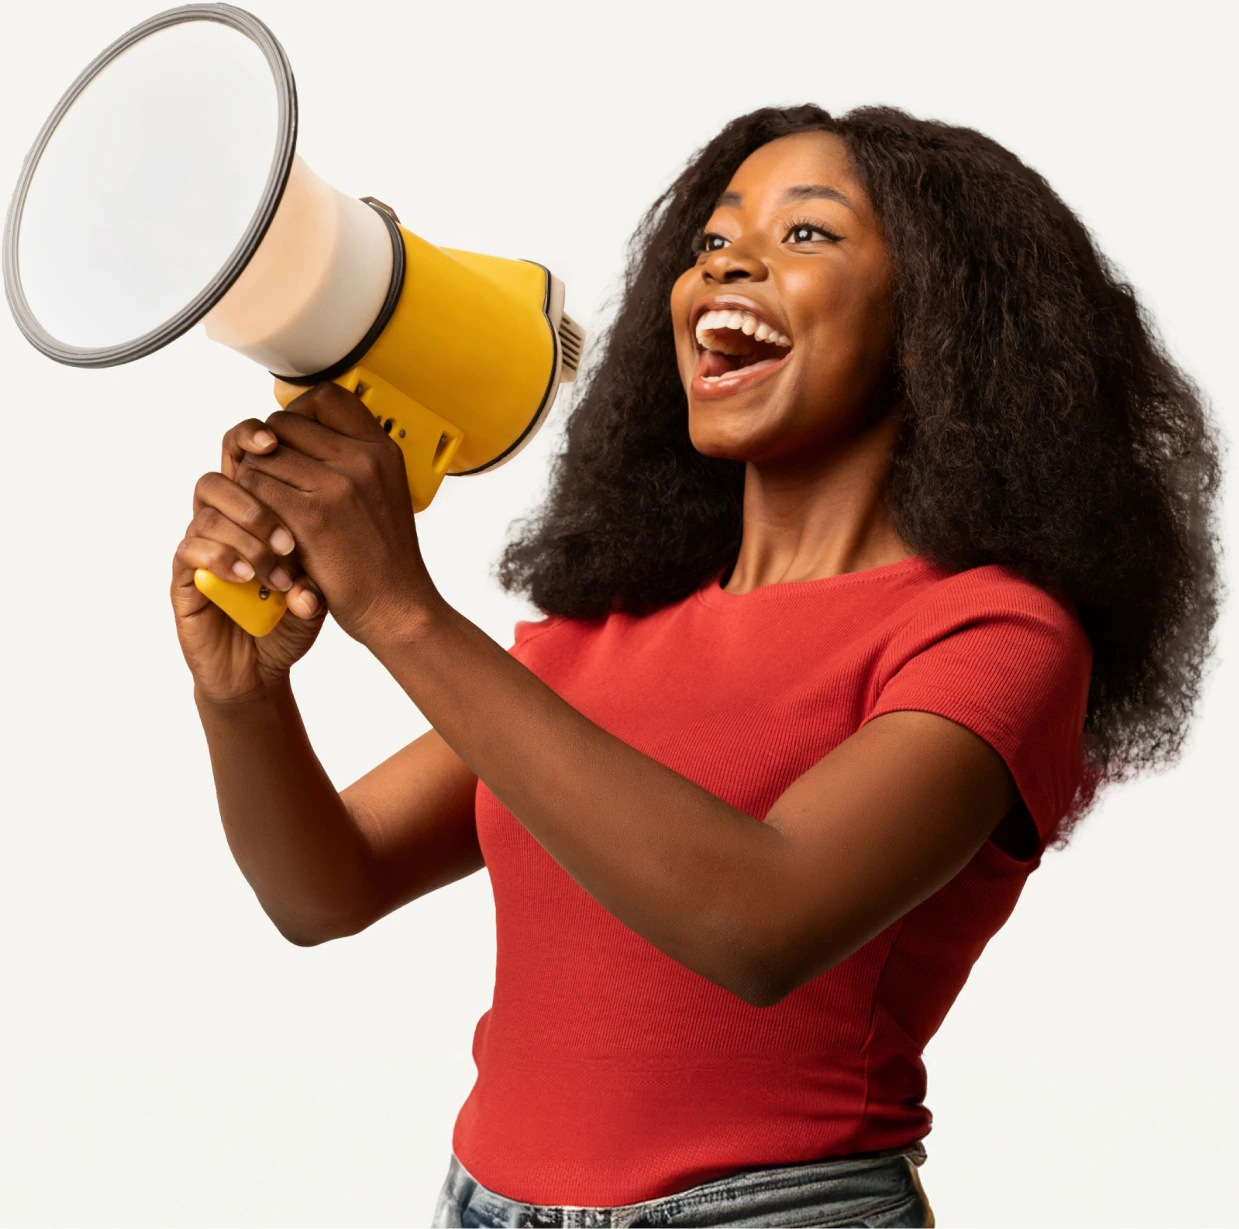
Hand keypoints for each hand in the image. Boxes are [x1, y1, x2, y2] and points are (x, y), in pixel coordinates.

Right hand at [172, 420, 326, 703]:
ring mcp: (203, 545)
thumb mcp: (319, 589)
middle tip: (289, 533)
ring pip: (209, 510)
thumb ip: (319, 563)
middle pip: (223, 474)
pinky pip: (192, 549)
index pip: (250, 457)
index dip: (258, 439)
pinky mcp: (184, 575)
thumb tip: (312, 566)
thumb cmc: (290, 620)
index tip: (277, 444)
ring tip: (279, 567)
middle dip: (257, 492)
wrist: (261, 667)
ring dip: (248, 536)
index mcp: (259, 510)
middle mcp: (227, 521)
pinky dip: (223, 558)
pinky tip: (248, 578)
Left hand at [230, 382, 441, 647]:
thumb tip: (305, 438)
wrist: (398, 607)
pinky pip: (256, 490)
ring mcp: (337, 486)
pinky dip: (251, 510)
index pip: (326, 397)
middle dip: (266, 453)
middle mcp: (361, 460)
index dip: (298, 412)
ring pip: (261, 458)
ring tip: (266, 510)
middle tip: (269, 482)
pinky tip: (266, 530)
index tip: (290, 438)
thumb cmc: (386, 561)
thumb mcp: (385, 494)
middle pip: (283, 426)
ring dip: (253, 483)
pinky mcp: (313, 517)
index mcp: (381, 451)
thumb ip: (353, 463)